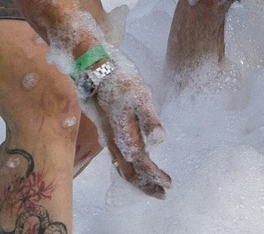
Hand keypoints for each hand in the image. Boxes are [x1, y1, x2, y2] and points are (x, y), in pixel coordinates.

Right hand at [84, 53, 170, 197]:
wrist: (94, 70)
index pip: (141, 163)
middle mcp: (112, 141)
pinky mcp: (106, 132)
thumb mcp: (140, 95)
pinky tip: (134, 169)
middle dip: (146, 185)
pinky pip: (116, 159)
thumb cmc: (120, 80)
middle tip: (163, 194)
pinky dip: (128, 170)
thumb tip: (160, 141)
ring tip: (152, 187)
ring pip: (121, 167)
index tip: (169, 184)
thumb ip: (149, 119)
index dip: (154, 175)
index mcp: (123, 134)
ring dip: (138, 179)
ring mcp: (107, 138)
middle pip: (129, 172)